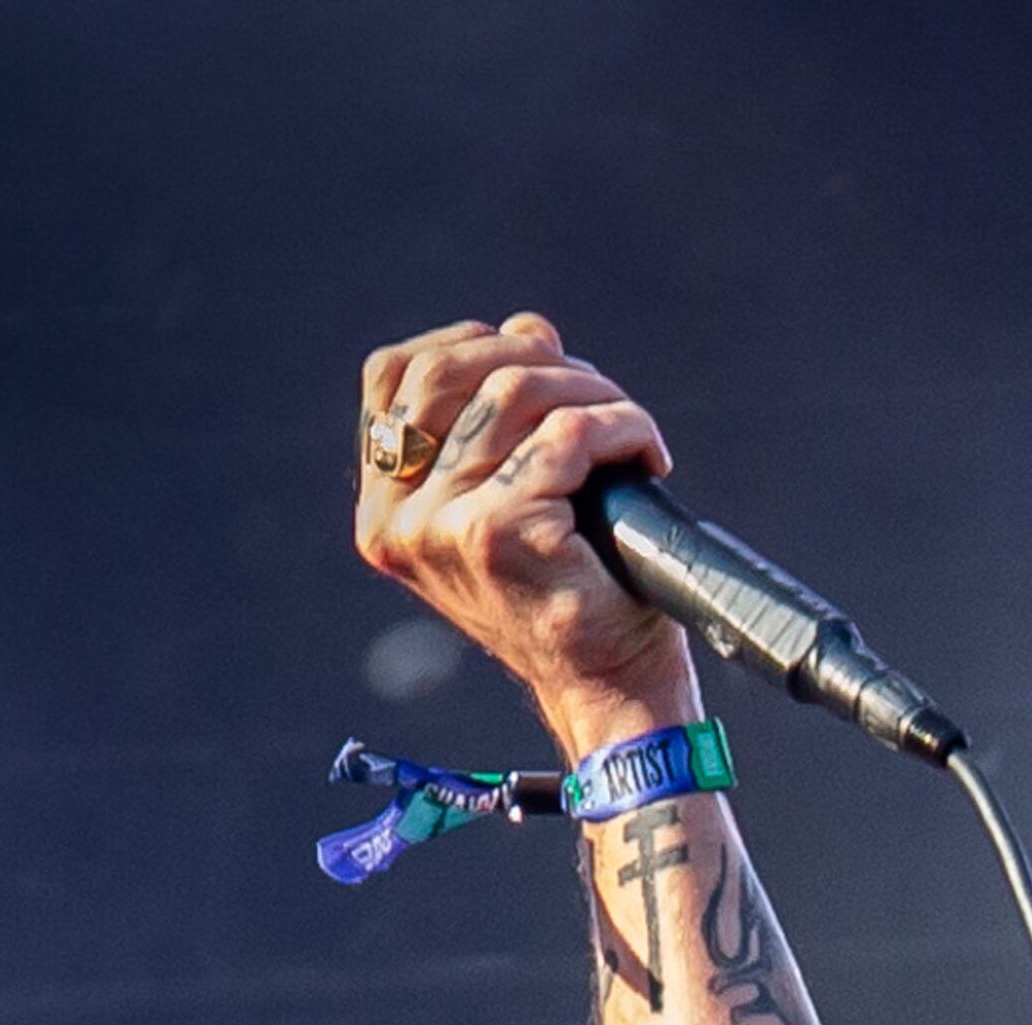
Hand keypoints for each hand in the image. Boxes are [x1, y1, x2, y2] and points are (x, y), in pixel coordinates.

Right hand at [352, 313, 696, 755]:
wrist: (609, 688)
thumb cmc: (567, 590)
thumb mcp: (507, 491)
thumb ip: (493, 413)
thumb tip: (525, 329)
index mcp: (383, 509)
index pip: (393, 376)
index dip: (468, 345)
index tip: (534, 362)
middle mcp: (397, 520)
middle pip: (451, 371)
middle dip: (534, 360)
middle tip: (595, 395)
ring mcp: (442, 528)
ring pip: (515, 393)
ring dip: (589, 391)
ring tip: (628, 431)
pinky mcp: (499, 533)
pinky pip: (567, 434)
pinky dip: (621, 428)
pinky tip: (648, 459)